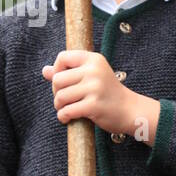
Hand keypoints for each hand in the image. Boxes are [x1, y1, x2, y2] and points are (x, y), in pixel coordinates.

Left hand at [42, 50, 159, 139]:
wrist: (130, 110)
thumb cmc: (107, 93)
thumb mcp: (91, 76)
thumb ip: (68, 72)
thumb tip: (44, 70)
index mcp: (93, 59)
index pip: (62, 57)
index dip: (57, 70)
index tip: (63, 83)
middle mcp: (94, 70)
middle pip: (57, 79)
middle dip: (56, 92)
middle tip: (65, 99)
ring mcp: (95, 88)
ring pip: (60, 96)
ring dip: (59, 106)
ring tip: (67, 109)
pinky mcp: (94, 105)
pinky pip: (67, 111)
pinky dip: (63, 117)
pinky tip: (67, 118)